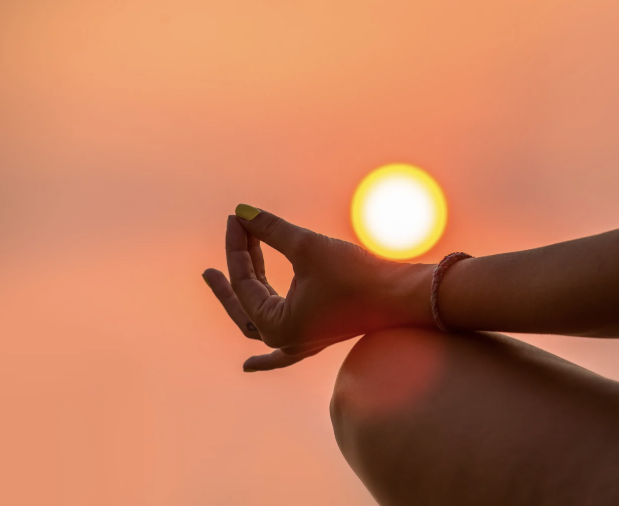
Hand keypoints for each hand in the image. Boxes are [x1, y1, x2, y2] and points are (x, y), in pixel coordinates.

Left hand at [203, 205, 433, 371]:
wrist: (405, 297)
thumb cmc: (357, 275)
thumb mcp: (308, 247)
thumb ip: (271, 230)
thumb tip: (241, 211)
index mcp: (277, 326)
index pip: (245, 281)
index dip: (238, 246)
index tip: (236, 218)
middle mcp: (285, 340)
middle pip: (244, 303)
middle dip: (230, 275)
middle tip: (214, 255)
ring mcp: (302, 342)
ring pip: (259, 319)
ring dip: (244, 293)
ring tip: (221, 275)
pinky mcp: (317, 336)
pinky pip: (283, 352)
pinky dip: (266, 359)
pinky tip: (250, 366)